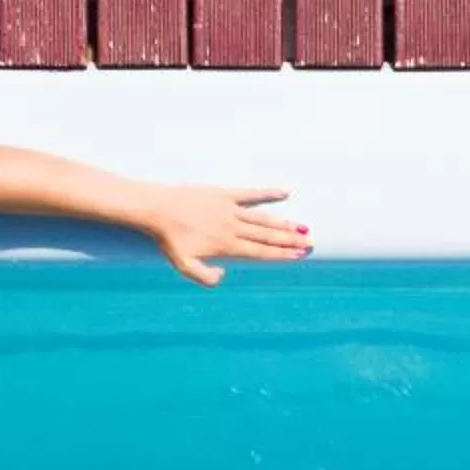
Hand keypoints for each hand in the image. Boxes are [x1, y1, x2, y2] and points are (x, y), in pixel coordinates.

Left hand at [141, 185, 310, 287]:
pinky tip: (285, 193)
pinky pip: (251, 194)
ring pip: (263, 218)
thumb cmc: (170, 239)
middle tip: (310, 242)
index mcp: (227, 246)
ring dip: (284, 223)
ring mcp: (230, 210)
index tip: (299, 255)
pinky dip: (268, 193)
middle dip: (290, 240)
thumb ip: (205, 276)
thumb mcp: (184, 266)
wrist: (158, 209)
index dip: (282, 254)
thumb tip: (224, 276)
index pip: (261, 252)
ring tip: (302, 227)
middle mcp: (233, 228)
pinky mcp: (224, 194)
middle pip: (267, 236)